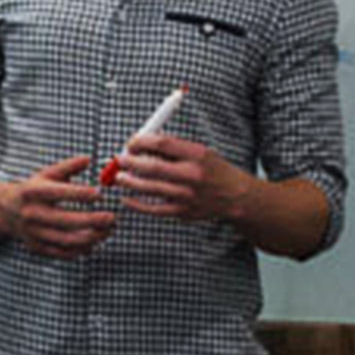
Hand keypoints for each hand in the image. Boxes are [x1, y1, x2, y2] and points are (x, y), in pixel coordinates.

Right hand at [0, 155, 117, 258]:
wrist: (5, 211)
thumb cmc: (34, 189)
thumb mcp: (47, 174)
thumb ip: (69, 166)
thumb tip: (89, 159)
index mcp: (33, 192)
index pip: (58, 193)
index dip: (80, 194)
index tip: (100, 194)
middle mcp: (31, 214)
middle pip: (65, 221)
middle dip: (92, 221)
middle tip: (112, 218)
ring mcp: (33, 233)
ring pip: (66, 240)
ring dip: (92, 238)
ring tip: (108, 231)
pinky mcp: (37, 247)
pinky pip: (62, 253)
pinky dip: (81, 250)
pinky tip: (95, 242)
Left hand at [108, 131, 256, 222]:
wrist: (235, 197)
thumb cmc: (212, 170)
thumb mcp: (200, 152)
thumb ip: (173, 149)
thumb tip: (141, 144)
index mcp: (197, 154)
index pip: (163, 144)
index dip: (141, 141)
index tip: (131, 142)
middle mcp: (192, 175)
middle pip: (153, 167)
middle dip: (131, 163)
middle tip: (118, 160)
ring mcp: (187, 196)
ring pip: (150, 188)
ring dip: (130, 182)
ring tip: (118, 177)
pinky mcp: (182, 212)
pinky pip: (153, 209)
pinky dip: (137, 204)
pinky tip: (127, 198)